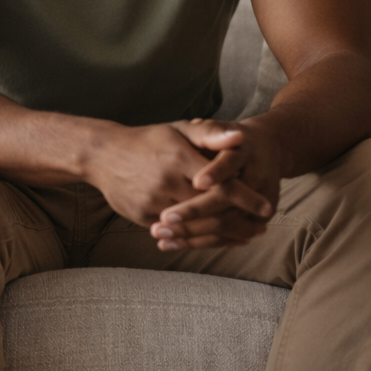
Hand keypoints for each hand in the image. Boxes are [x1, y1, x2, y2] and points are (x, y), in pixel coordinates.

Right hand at [151, 119, 282, 251]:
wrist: (102, 154)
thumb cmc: (148, 140)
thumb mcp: (178, 130)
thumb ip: (210, 134)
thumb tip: (240, 137)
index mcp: (178, 157)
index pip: (220, 183)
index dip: (246, 198)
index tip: (267, 208)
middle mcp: (165, 181)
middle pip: (210, 210)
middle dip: (240, 222)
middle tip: (261, 228)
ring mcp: (152, 201)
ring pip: (195, 226)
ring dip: (223, 235)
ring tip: (245, 237)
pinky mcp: (142, 216)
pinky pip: (177, 233)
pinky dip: (200, 239)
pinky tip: (217, 239)